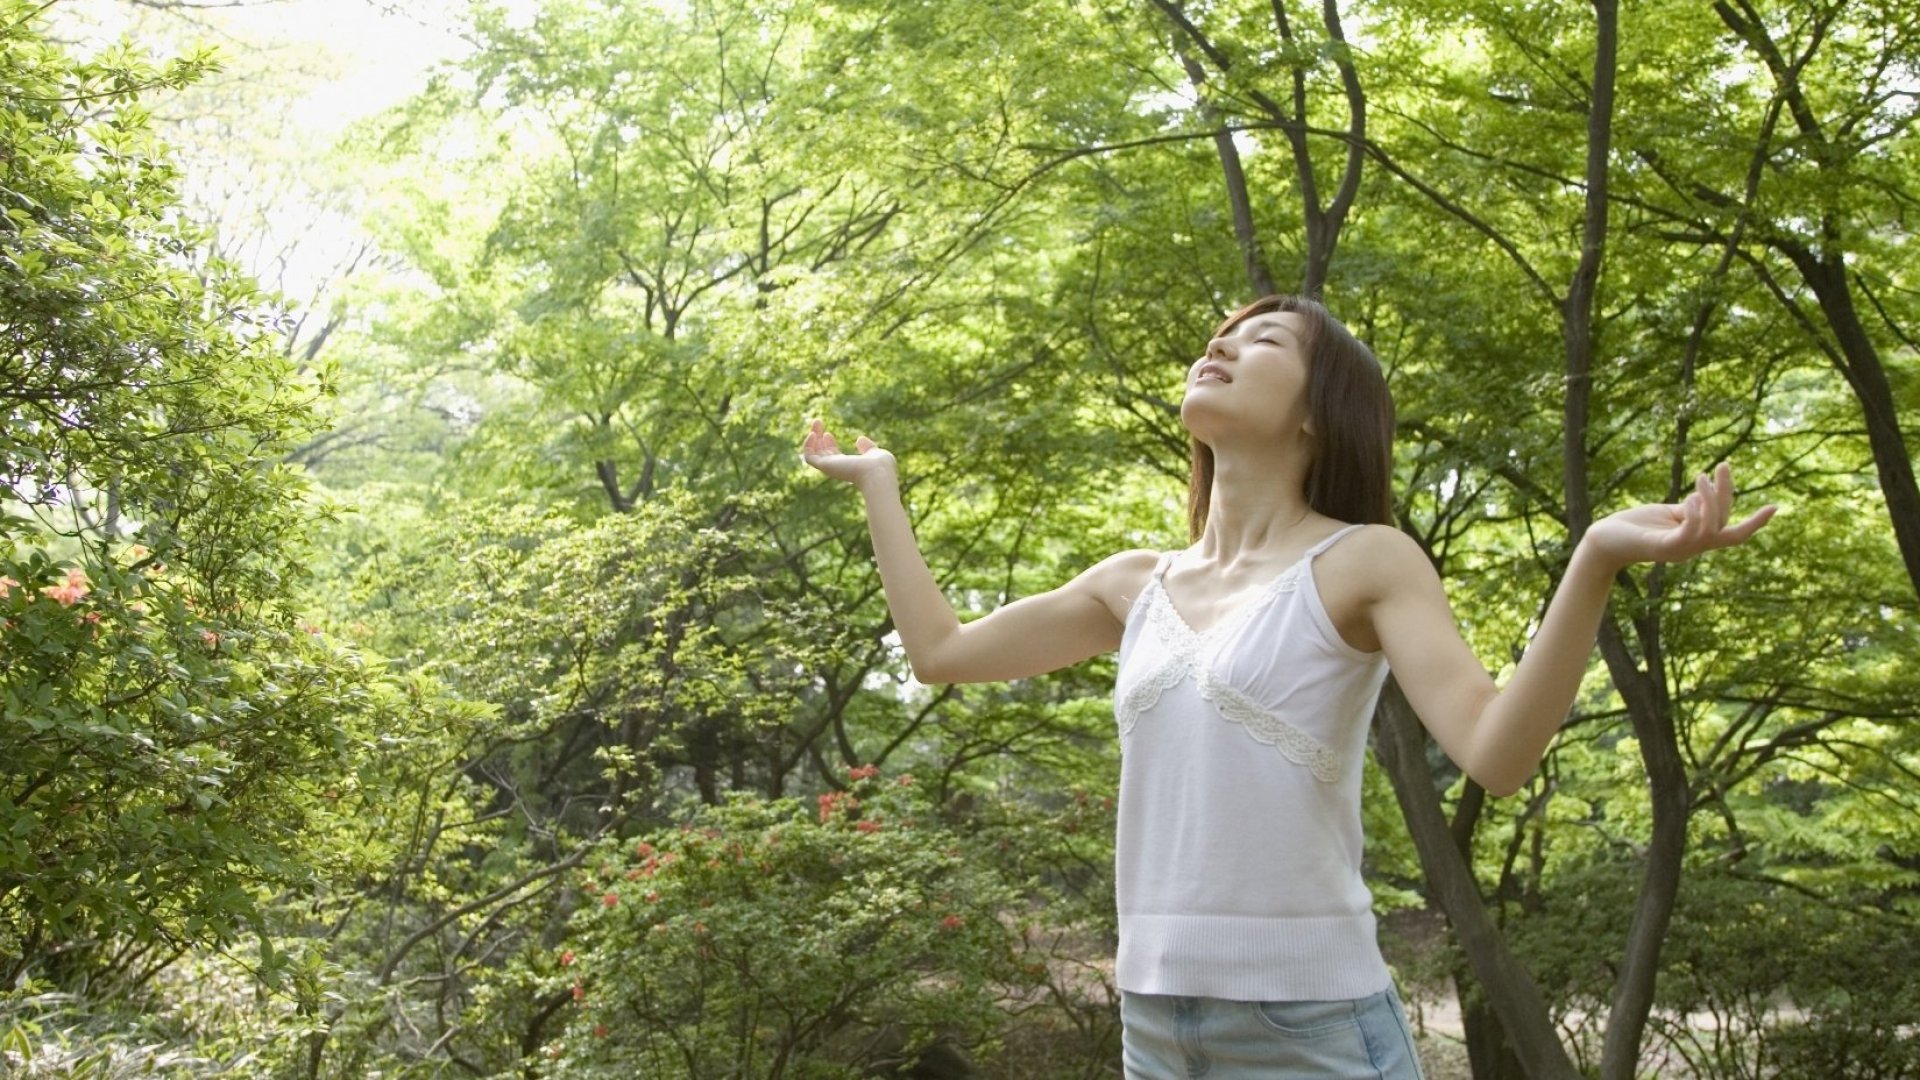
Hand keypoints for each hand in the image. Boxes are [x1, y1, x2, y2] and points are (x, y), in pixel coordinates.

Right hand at [801, 419, 897, 490]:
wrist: (878, 473)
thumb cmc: (880, 466)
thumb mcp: (874, 452)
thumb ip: (867, 447)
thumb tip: (859, 439)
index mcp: (848, 466)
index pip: (832, 456)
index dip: (828, 444)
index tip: (828, 434)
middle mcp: (837, 468)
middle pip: (820, 453)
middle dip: (817, 437)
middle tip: (818, 421)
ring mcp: (831, 468)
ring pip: (812, 453)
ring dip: (812, 436)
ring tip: (817, 421)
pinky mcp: (825, 466)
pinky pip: (809, 457)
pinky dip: (807, 445)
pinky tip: (813, 433)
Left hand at [1582, 463, 1775, 569]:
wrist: (1602, 541)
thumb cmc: (1633, 526)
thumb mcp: (1668, 514)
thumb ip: (1690, 509)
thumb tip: (1705, 498)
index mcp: (1696, 539)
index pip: (1732, 532)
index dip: (1755, 522)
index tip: (1776, 506)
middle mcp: (1691, 548)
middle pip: (1724, 524)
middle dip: (1728, 494)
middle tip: (1723, 465)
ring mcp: (1678, 551)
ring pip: (1711, 529)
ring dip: (1711, 500)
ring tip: (1701, 476)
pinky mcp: (1661, 548)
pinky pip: (1688, 535)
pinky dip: (1696, 517)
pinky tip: (1691, 500)